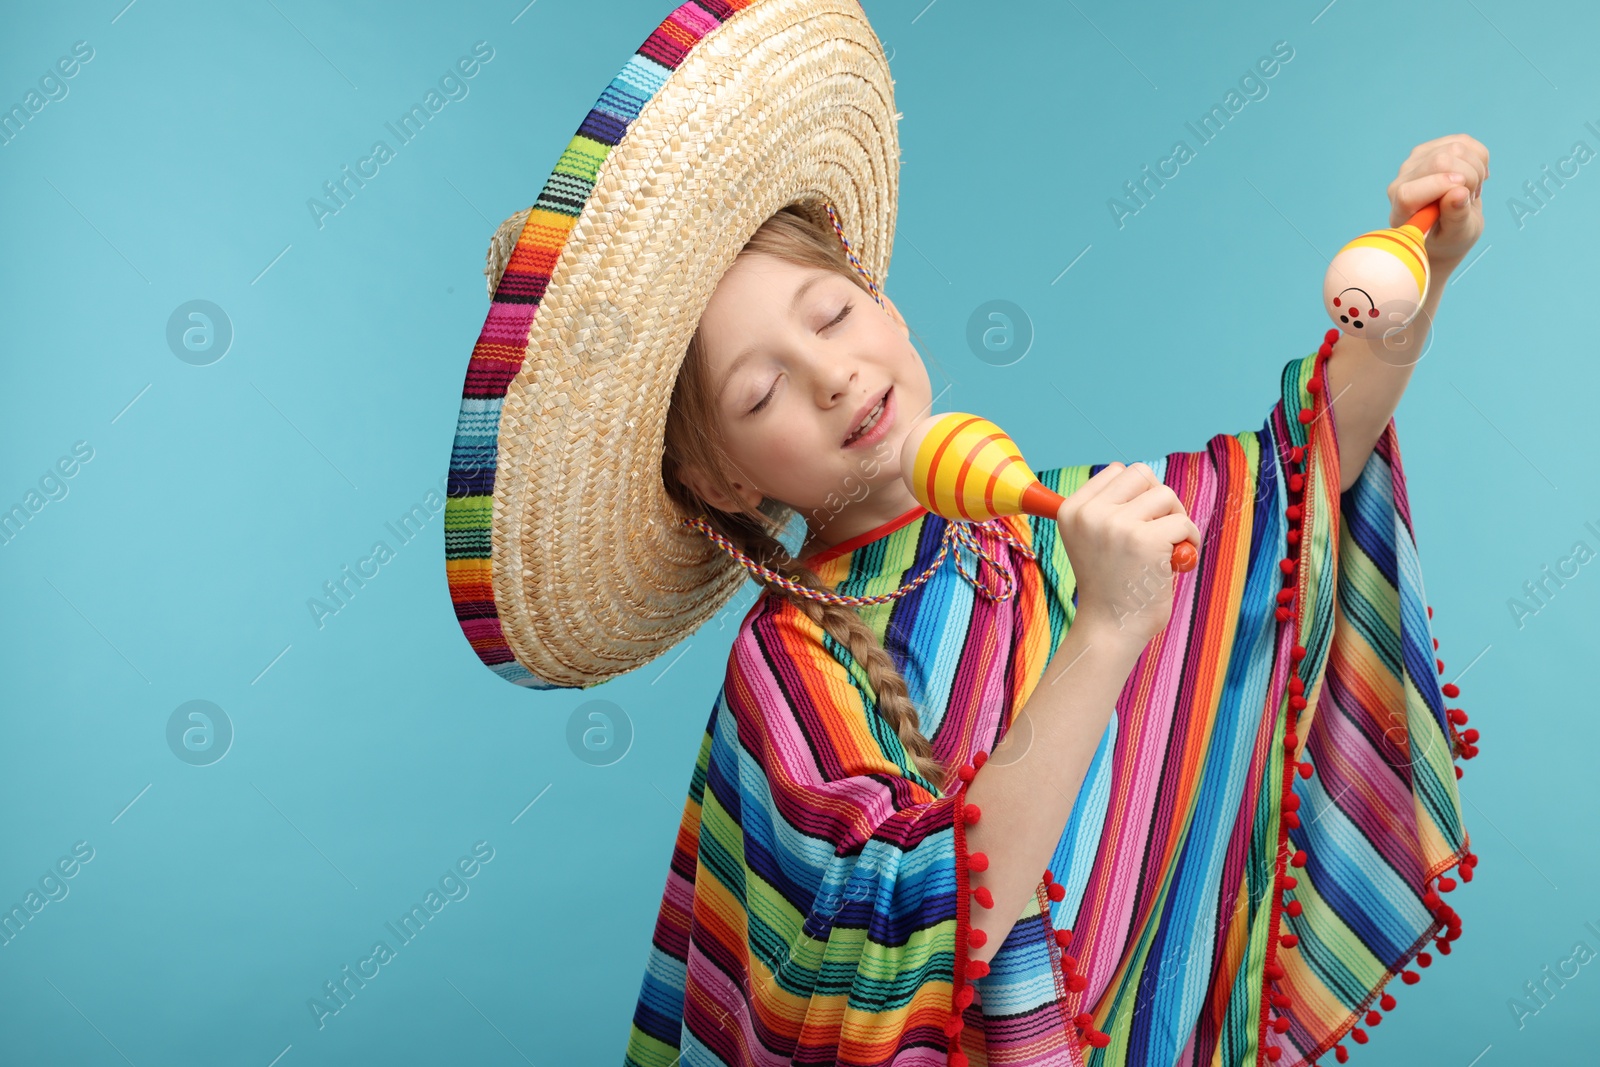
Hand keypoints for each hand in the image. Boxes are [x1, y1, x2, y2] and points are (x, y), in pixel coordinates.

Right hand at [1055, 462, 1201, 648]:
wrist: (1110, 629)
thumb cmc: (1110, 586)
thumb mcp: (1094, 538)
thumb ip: (1109, 508)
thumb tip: (1148, 480)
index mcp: (1072, 510)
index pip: (1117, 471)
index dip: (1137, 494)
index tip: (1138, 523)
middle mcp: (1089, 513)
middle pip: (1141, 473)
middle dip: (1158, 499)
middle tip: (1160, 530)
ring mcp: (1116, 525)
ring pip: (1165, 494)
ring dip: (1175, 518)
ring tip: (1168, 547)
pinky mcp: (1145, 540)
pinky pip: (1183, 522)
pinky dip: (1189, 540)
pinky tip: (1177, 562)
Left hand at [1386, 133, 1488, 268]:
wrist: (1449, 225)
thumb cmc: (1449, 236)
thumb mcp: (1457, 235)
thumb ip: (1455, 217)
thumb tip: (1459, 193)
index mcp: (1401, 208)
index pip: (1410, 192)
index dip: (1439, 186)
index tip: (1464, 194)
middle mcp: (1403, 179)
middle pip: (1440, 161)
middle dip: (1469, 178)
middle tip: (1471, 197)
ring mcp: (1417, 159)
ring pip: (1456, 147)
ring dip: (1476, 169)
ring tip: (1471, 190)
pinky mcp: (1434, 147)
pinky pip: (1465, 141)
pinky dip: (1479, 158)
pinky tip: (1475, 175)